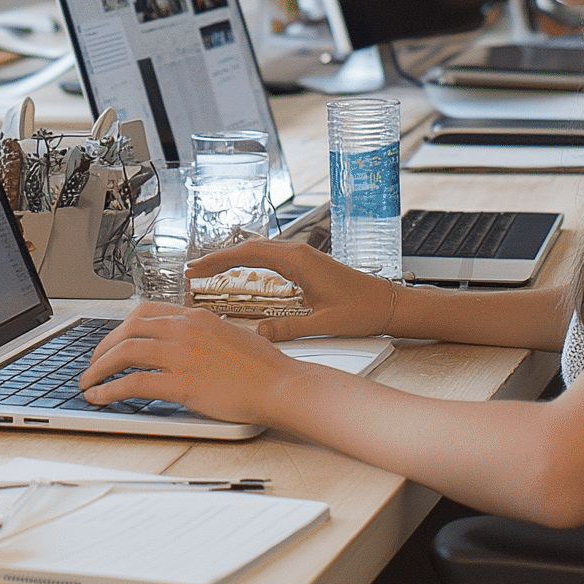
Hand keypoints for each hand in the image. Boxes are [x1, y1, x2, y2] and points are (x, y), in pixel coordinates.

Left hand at [79, 302, 297, 427]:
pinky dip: (110, 389)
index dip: (121, 327)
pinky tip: (100, 397)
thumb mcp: (228, 334)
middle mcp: (184, 329)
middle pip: (127, 329)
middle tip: (93, 363)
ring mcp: (181, 355)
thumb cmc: (263, 366)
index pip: (145, 312)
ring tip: (88, 382)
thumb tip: (181, 343)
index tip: (112, 340)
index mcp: (194, 316)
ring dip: (99, 368)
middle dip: (103, 347)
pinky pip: (134, 383)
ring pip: (124, 352)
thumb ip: (200, 334)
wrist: (281, 384)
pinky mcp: (182, 383)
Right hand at [186, 238, 403, 340]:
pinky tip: (240, 273)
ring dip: (232, 259)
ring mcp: (302, 256)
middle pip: (248, 248)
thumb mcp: (324, 325)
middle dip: (218, 258)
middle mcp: (298, 252)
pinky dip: (249, 262)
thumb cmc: (363, 311)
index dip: (218, 261)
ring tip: (208, 271)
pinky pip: (269, 257)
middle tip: (192, 271)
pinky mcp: (307, 264)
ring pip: (258, 250)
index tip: (197, 269)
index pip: (248, 254)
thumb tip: (256, 335)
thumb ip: (287, 329)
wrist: (391, 304)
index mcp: (298, 260)